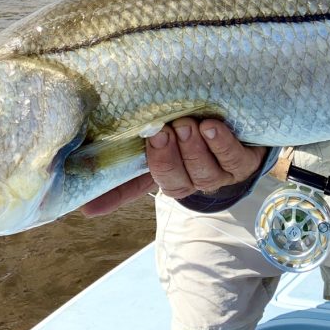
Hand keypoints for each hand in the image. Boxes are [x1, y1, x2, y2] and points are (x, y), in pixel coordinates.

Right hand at [79, 118, 265, 215]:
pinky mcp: (246, 162)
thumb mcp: (162, 141)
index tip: (90, 204)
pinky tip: (212, 127)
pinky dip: (222, 143)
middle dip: (167, 157)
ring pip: (204, 170)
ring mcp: (221, 174)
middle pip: (177, 180)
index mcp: (169, 178)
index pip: (136, 190)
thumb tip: (83, 195)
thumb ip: (128, 160)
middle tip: (160, 132)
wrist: (244, 129)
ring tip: (186, 125)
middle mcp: (194, 181)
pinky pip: (233, 158)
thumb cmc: (194, 134)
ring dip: (193, 148)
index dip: (114, 197)